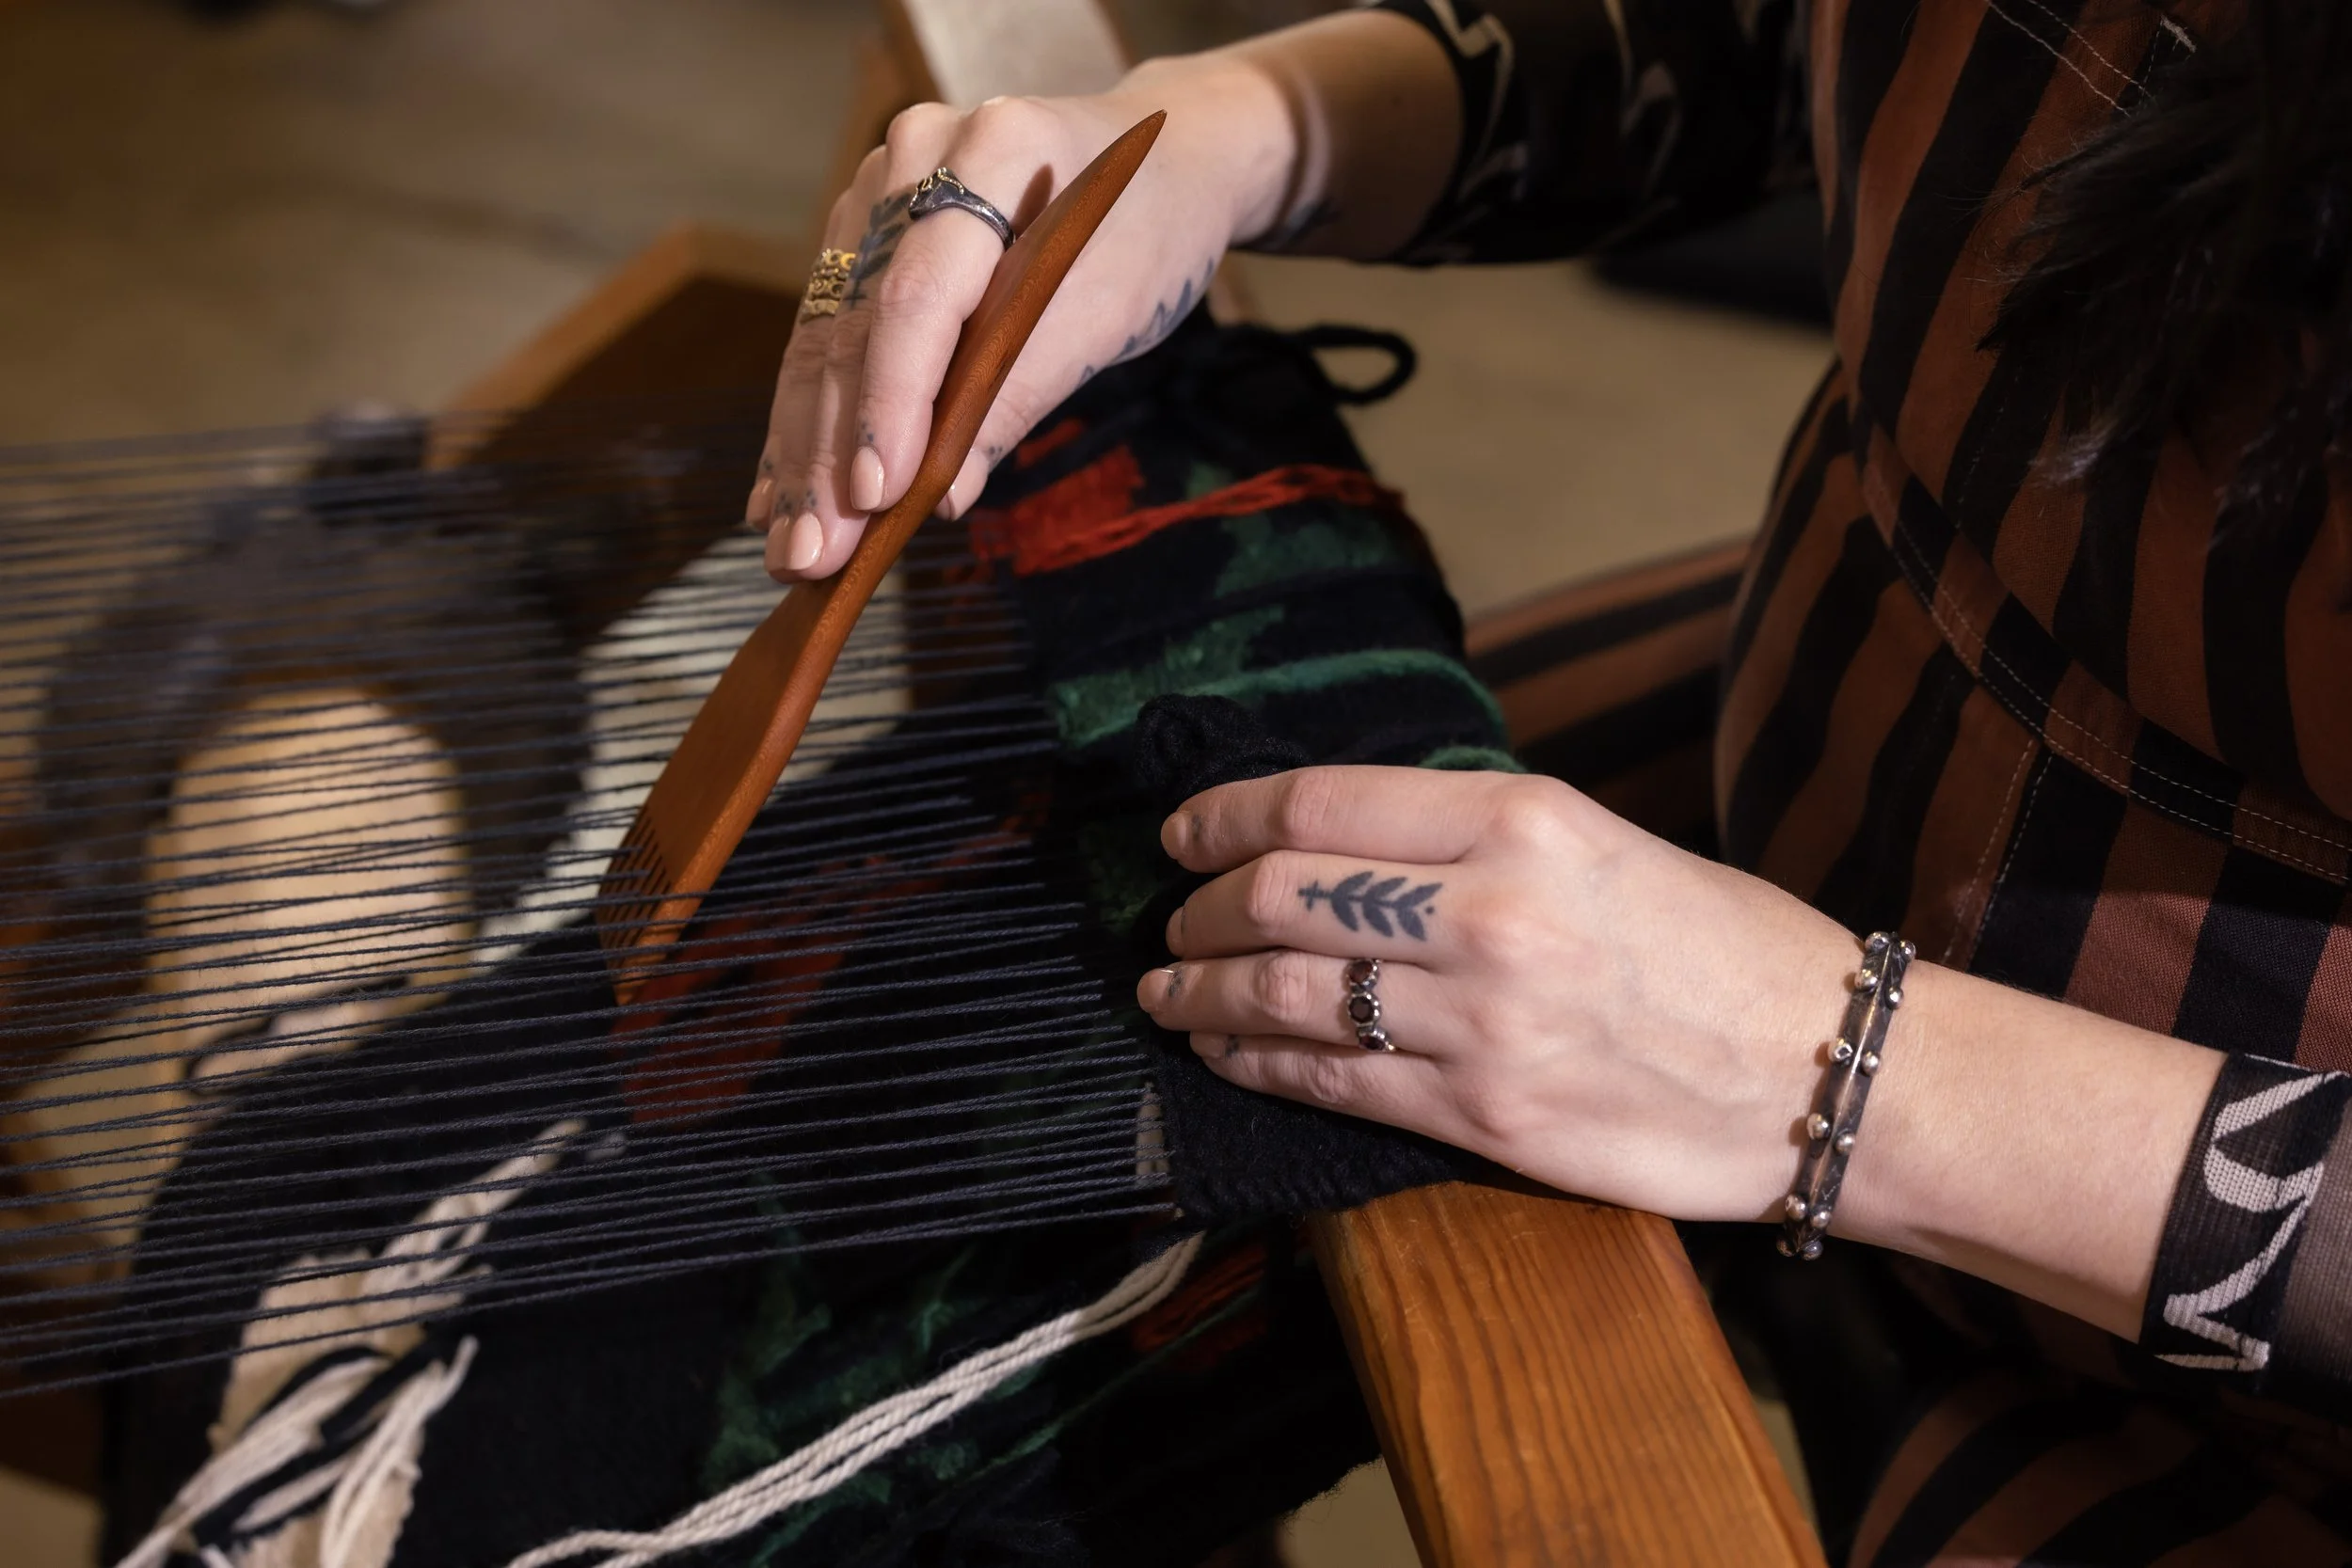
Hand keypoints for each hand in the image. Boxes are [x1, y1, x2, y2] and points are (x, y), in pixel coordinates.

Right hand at [748, 60, 1284, 582]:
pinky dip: (810, 419)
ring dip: (804, 450)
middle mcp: (918, 156)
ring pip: (826, 336)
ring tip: (789, 545)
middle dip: (828, 451)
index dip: (891, 404)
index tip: (872, 498)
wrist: (1163, 163)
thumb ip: (1021, 395)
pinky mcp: (864, 229)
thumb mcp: (1110, 316)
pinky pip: (827, 333)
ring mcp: (880, 188)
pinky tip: (779, 491)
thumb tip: (943, 497)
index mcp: (994, 150)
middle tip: (811, 555)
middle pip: (855, 323)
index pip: (918, 297)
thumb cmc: (1148, 235)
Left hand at [1136, 767, 1861, 1221]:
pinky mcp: (1487, 1121)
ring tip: (1168, 990)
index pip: (1322, 802)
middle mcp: (1492, 912)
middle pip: (1283, 896)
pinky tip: (1228, 1052)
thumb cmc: (1728, 948)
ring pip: (1286, 996)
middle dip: (1200, 908)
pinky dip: (1259, 1063)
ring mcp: (1484, 1024)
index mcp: (1525, 818)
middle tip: (1171, 917)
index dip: (1227, 816)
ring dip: (1202, 991)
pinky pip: (1333, 1084)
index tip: (1184, 832)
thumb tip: (1348, 840)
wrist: (1834, 1072)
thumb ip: (1476, 836)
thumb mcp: (1603, 841)